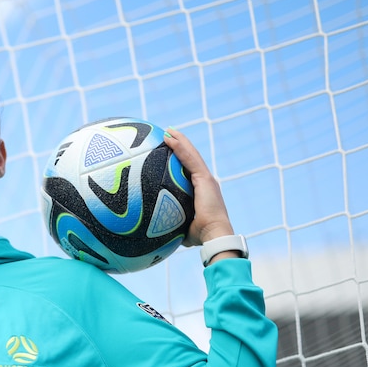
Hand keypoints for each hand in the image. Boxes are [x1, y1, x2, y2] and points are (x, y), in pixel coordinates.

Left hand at [163, 128, 234, 247]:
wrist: (213, 236)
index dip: (181, 159)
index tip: (170, 151)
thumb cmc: (198, 236)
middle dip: (180, 145)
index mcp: (200, 191)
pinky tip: (170, 137)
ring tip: (168, 130)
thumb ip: (171, 221)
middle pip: (190, 158)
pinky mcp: (205, 178)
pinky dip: (180, 146)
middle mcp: (205, 182)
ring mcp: (206, 178)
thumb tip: (154, 227)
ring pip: (191, 154)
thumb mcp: (180, 225)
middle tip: (168, 134)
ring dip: (179, 140)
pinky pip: (190, 158)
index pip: (188, 170)